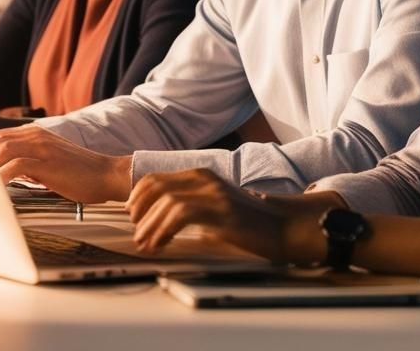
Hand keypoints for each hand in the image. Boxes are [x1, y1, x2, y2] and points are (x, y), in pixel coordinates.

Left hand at [0, 125, 131, 203]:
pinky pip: (15, 166)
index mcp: (36, 134)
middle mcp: (36, 136)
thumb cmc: (80, 174)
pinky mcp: (47, 163)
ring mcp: (42, 148)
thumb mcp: (51, 161)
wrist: (107, 175)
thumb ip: (31, 161)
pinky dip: (2, 177)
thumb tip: (8, 173)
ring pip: (2, 149)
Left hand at [127, 168, 336, 261]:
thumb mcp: (215, 210)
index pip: (155, 179)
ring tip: (144, 244)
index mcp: (200, 175)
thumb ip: (192, 209)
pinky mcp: (221, 208)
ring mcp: (213, 191)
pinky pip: (180, 214)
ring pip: (165, 200)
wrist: (286, 227)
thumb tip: (162, 223)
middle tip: (136, 233)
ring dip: (149, 224)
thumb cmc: (251, 223)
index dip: (137, 198)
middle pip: (155, 186)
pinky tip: (159, 244)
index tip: (133, 218)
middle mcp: (204, 178)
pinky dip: (163, 229)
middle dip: (138, 210)